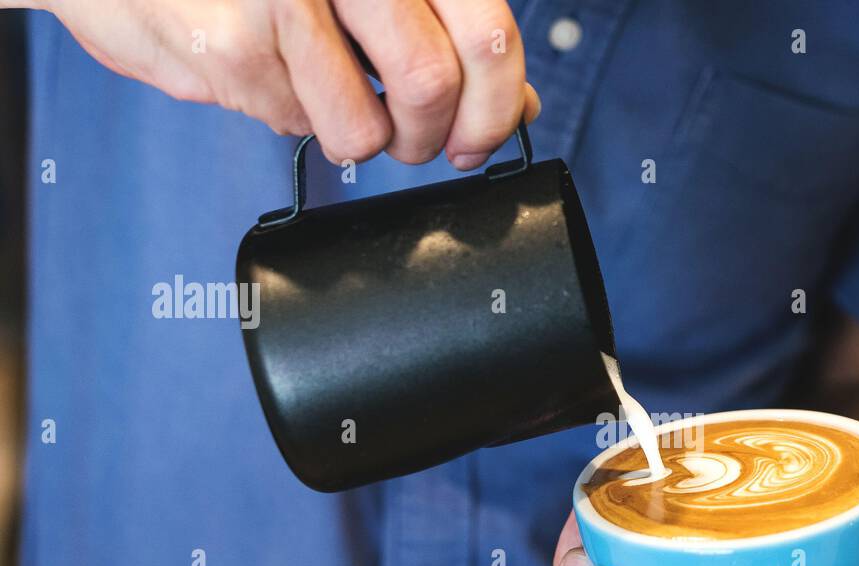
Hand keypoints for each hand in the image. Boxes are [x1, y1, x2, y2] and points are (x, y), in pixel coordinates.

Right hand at [38, 0, 540, 166]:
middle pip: (434, 85)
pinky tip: (264, 63)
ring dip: (358, 134)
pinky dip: (289, 112)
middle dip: (432, 136)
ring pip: (364, 128)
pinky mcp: (231, 48)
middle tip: (416, 136)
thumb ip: (441, 22)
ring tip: (328, 92)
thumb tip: (512, 100)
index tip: (480, 136)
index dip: (495, 107)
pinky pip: (295, 125)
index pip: (488, 36)